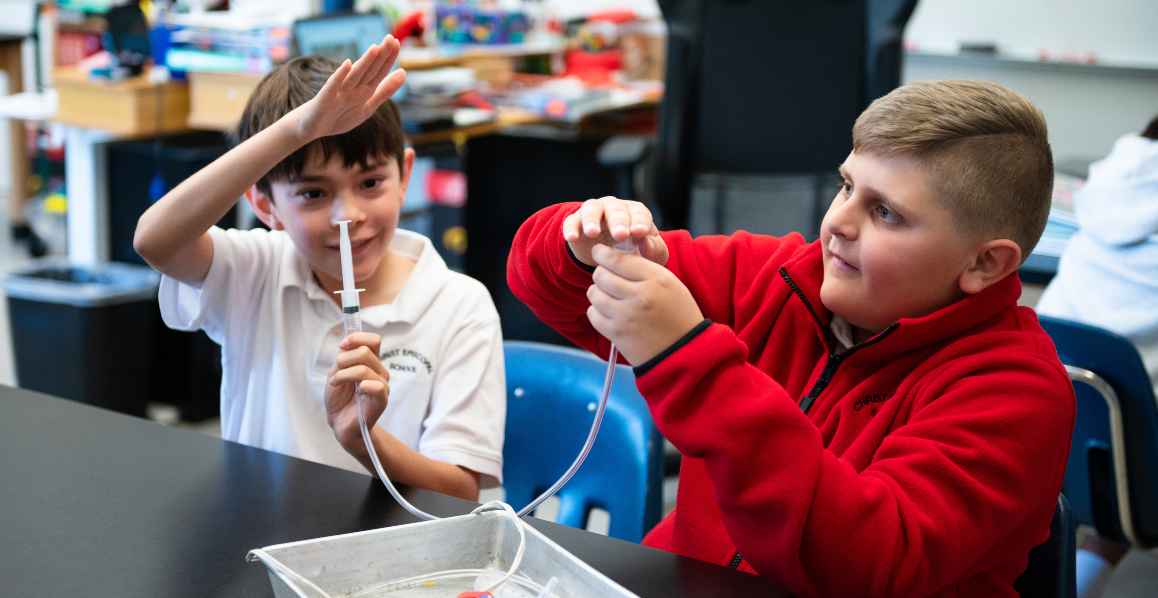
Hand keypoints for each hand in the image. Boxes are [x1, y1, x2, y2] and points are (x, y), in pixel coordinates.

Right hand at [288, 36, 406, 143]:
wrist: (312, 128)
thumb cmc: (339, 116)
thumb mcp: (368, 106)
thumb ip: (385, 91)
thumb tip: (403, 72)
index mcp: (364, 90)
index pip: (379, 72)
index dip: (388, 59)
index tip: (397, 42)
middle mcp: (352, 88)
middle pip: (369, 71)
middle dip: (380, 56)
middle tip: (390, 37)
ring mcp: (338, 92)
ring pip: (354, 77)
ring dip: (364, 63)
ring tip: (375, 49)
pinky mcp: (324, 100)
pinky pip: (332, 87)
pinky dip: (339, 76)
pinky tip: (347, 64)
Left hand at [325, 332, 389, 450]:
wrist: (339, 423)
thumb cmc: (339, 398)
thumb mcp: (337, 371)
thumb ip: (345, 354)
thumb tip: (351, 329)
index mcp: (371, 362)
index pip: (373, 340)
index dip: (357, 338)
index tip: (342, 346)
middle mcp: (379, 371)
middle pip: (365, 352)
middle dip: (343, 360)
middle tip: (335, 374)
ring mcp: (382, 385)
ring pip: (364, 369)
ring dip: (343, 376)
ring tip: (335, 384)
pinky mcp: (382, 399)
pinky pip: (375, 386)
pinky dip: (359, 386)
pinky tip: (355, 393)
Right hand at [563, 197, 668, 267]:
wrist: (607, 259)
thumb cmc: (633, 253)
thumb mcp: (649, 255)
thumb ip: (655, 250)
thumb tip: (647, 244)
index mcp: (635, 213)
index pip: (639, 213)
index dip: (640, 221)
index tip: (640, 233)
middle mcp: (614, 208)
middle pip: (616, 210)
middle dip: (618, 221)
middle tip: (621, 234)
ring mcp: (593, 213)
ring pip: (592, 209)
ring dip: (592, 220)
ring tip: (593, 233)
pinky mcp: (575, 222)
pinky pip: (571, 222)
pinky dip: (571, 228)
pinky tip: (572, 238)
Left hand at [587, 244, 703, 365]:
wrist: (683, 351)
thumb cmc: (678, 314)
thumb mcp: (670, 284)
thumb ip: (644, 269)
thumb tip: (615, 257)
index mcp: (656, 279)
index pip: (618, 259)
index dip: (602, 253)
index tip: (598, 252)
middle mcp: (639, 296)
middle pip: (601, 275)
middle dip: (601, 273)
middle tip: (607, 277)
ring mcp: (625, 316)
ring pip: (594, 293)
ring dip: (598, 292)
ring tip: (609, 296)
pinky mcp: (616, 334)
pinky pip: (593, 314)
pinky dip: (597, 311)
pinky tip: (609, 312)